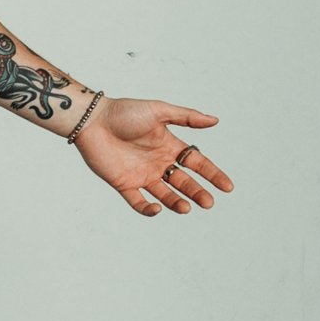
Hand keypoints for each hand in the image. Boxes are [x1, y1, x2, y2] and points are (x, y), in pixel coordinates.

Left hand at [72, 100, 232, 218]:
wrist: (92, 120)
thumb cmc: (124, 112)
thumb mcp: (159, 111)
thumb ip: (186, 117)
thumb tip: (215, 120)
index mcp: (169, 145)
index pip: (196, 163)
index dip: (212, 174)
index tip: (227, 187)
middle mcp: (158, 162)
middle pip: (184, 182)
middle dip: (197, 192)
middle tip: (208, 203)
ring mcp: (141, 175)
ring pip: (165, 194)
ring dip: (176, 201)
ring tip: (186, 208)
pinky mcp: (124, 184)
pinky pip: (138, 202)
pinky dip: (147, 209)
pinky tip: (157, 209)